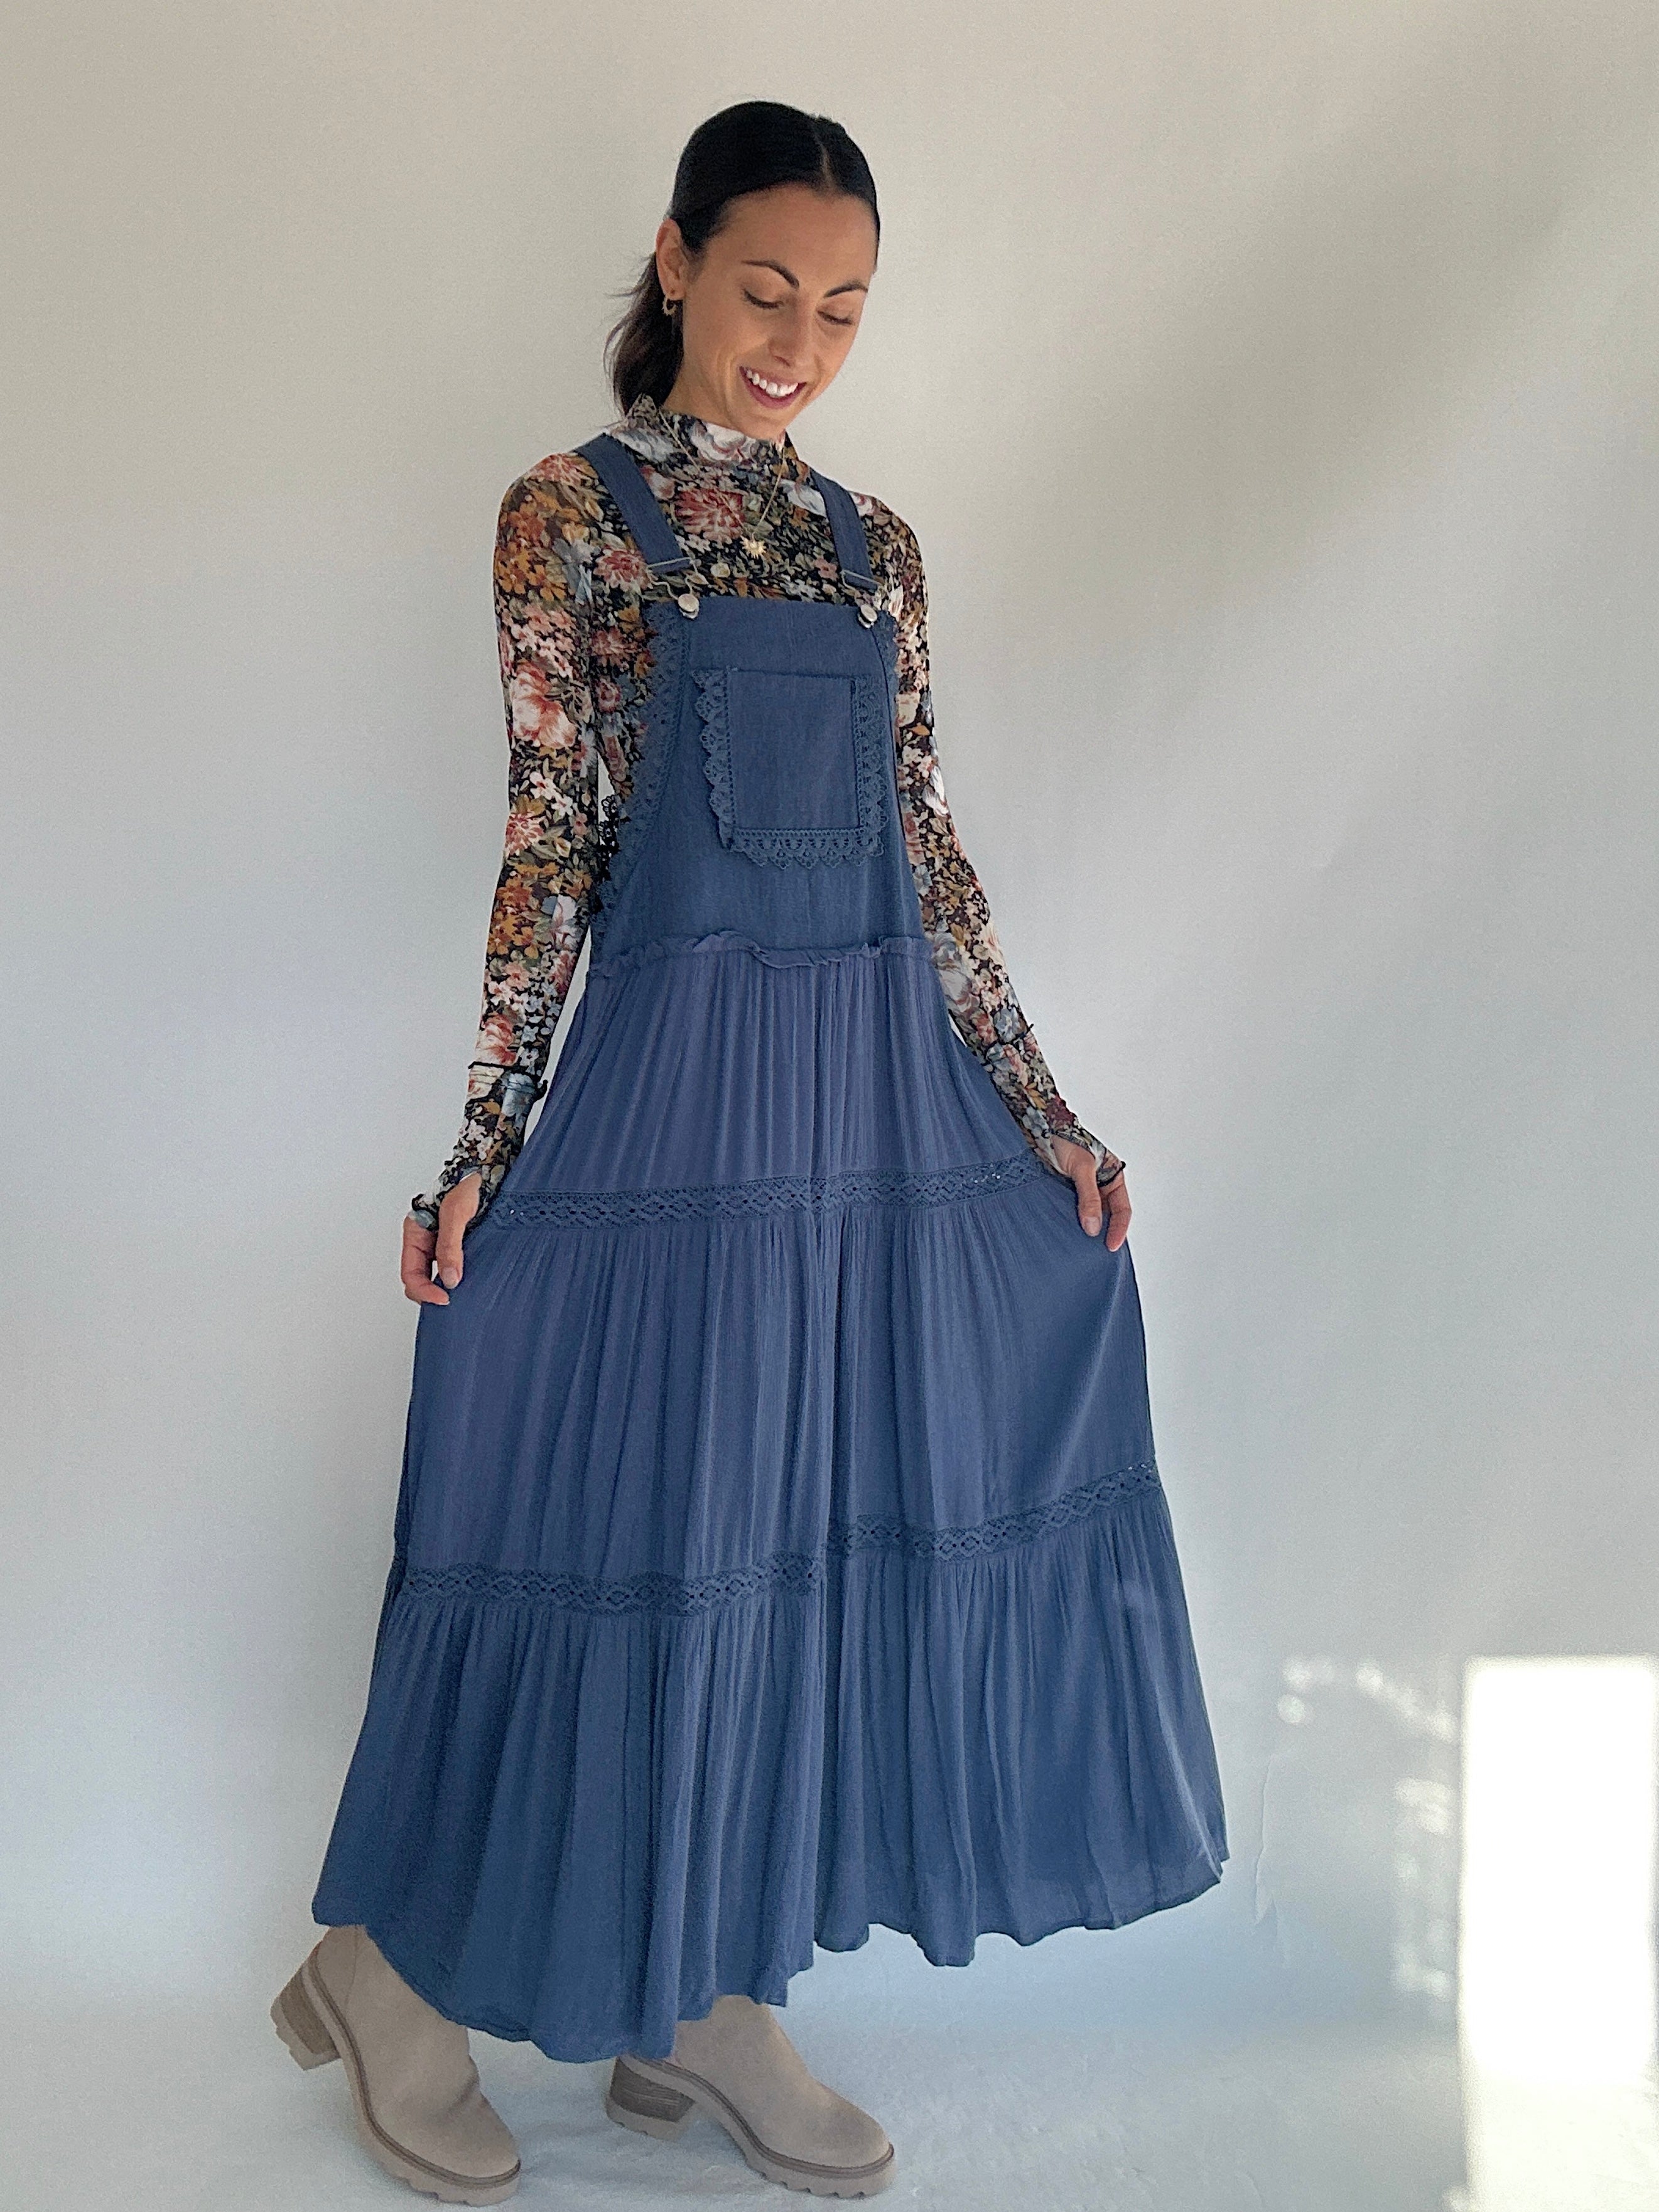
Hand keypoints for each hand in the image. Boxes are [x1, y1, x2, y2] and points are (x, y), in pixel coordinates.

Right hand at [400, 1173, 481, 1304]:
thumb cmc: (470, 1182)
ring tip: (466, 1295)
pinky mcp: (462, 1245)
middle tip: (456, 1302)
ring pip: (438, 1277)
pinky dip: (462, 1279)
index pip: (411, 1274)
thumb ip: (450, 1246)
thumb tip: (450, 1279)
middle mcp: (427, 1241)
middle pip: (421, 1280)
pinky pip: (456, 1268)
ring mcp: (443, 1244)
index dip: (424, 1291)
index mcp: (416, 1232)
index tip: (445, 1299)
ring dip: (448, 1288)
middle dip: (433, 1294)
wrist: (493, 1168)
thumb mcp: (456, 1213)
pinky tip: (475, 1282)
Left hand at [1052, 1139, 1131, 1248]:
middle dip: (1103, 1234)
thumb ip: (1088, 1197)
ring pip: (1088, 1216)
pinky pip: (1069, 1212)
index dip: (1119, 1230)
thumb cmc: (1065, 1138)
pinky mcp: (1063, 1193)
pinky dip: (1069, 1223)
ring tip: (1080, 1249)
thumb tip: (1094, 1227)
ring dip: (1085, 1230)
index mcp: (1112, 1177)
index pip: (1122, 1210)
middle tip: (1097, 1254)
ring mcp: (1081, 1191)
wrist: (1038, 1125)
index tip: (1111, 1247)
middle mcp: (1099, 1185)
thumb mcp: (1082, 1167)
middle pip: (1107, 1216)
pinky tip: (1063, 1234)